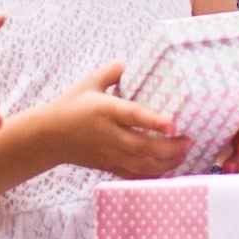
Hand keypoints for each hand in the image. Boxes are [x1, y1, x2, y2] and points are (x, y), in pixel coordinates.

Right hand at [37, 63, 192, 179]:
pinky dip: (153, 174)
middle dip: (170, 147)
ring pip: (142, 164)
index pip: (133, 116)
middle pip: (143, 146)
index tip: (173, 125)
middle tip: (189, 140)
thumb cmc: (71, 105)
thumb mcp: (89, 82)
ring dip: (167, 162)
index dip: (154, 122)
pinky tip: (167, 167)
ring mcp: (109, 153)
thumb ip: (114, 70)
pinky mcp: (108, 165)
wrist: (48, 136)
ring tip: (184, 153)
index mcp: (105, 110)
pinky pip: (134, 174)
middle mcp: (109, 134)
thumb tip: (134, 64)